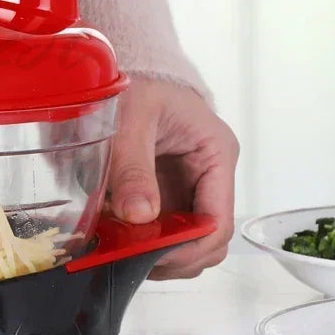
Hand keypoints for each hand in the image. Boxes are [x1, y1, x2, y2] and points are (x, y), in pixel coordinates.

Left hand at [108, 77, 238, 278]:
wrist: (124, 75)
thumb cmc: (136, 86)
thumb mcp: (131, 119)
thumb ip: (132, 166)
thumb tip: (139, 215)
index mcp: (215, 154)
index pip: (218, 220)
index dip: (189, 247)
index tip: (152, 257)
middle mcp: (209, 176)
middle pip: (206, 239)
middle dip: (173, 256)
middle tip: (130, 258)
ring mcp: (187, 187)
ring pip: (185, 240)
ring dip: (156, 252)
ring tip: (119, 248)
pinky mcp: (165, 193)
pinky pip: (161, 228)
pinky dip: (141, 239)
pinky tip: (116, 237)